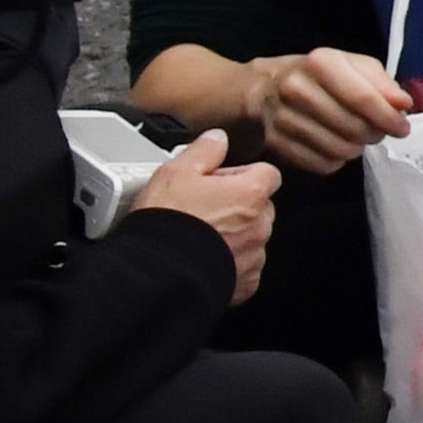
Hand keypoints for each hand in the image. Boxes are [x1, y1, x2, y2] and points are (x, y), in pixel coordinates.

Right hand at [122, 134, 280, 296]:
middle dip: (238, 206)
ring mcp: (254, 256)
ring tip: (199, 236)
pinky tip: (203, 259)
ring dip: (234, 236)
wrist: (155, 276)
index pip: (266, 174)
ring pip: (252, 238)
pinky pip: (244, 268)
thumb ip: (204, 150)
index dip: (240, 175)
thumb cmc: (167, 224)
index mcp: (251, 193)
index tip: (220, 180)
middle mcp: (259, 225)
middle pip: (260, 206)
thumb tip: (218, 139)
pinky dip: (229, 264)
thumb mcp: (177, 172)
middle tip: (204, 209)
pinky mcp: (244, 284)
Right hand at [249, 45, 412, 171]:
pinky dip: (337, 160)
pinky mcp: (276, 144)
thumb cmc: (319, 74)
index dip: (388, 117)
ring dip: (358, 148)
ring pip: (338, 150)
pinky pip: (320, 164)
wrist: (265, 88)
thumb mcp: (352, 64)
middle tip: (380, 131)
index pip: (362, 98)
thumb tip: (403, 105)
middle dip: (375, 134)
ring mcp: (283, 119)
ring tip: (359, 138)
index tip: (403, 128)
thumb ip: (381, 82)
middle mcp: (297, 89)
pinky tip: (338, 146)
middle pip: (352, 127)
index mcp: (320, 63)